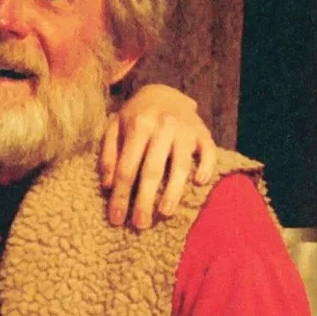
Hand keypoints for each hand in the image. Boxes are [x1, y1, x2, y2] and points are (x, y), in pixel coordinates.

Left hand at [100, 84, 216, 228]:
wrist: (163, 91)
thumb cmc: (135, 116)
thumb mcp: (114, 128)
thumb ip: (108, 155)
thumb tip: (107, 185)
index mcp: (139, 125)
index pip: (127, 168)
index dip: (121, 195)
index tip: (117, 219)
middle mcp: (163, 126)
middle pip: (153, 170)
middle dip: (145, 200)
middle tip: (140, 224)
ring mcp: (186, 130)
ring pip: (180, 165)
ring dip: (173, 192)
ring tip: (165, 213)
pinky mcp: (203, 132)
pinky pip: (208, 152)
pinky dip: (206, 168)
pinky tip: (198, 184)